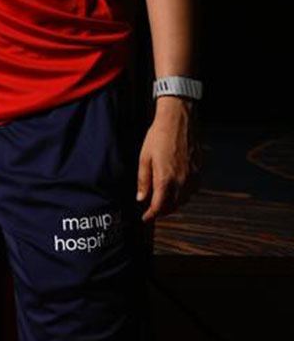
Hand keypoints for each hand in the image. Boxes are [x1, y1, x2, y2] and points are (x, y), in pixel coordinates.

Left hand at [136, 97, 197, 221]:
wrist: (179, 122)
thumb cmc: (158, 137)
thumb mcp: (144, 158)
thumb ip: (143, 180)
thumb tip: (141, 198)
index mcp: (165, 179)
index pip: (159, 206)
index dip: (151, 215)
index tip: (145, 218)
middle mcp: (182, 181)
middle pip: (173, 206)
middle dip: (161, 211)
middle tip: (151, 210)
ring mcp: (193, 177)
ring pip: (183, 200)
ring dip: (173, 203)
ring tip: (161, 200)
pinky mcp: (199, 172)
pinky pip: (191, 190)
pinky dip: (182, 194)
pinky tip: (174, 189)